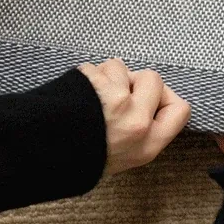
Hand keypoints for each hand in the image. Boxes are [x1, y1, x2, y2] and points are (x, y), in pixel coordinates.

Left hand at [78, 57, 190, 175]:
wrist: (43, 153)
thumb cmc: (80, 156)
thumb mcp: (124, 156)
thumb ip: (142, 132)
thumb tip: (147, 100)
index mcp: (148, 144)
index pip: (180, 109)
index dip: (165, 98)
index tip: (150, 98)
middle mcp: (136, 121)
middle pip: (153, 79)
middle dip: (133, 81)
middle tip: (115, 95)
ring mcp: (115, 100)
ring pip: (120, 67)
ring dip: (105, 76)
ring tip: (89, 97)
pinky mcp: (94, 84)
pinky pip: (95, 67)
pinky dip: (85, 76)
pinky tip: (75, 94)